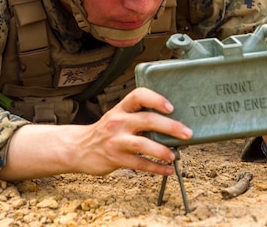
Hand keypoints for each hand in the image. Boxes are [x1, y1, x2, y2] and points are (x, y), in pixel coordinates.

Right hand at [0, 87, 191, 181]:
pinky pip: (139, 164)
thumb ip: (138, 116)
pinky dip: (156, 168)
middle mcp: (118, 121)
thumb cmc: (105, 131)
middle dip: (170, 126)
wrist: (78, 148)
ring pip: (143, 144)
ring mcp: (116, 140)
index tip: (171, 107)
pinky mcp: (115, 158)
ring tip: (175, 155)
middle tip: (187, 133)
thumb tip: (171, 123)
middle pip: (147, 120)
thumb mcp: (118, 117)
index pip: (138, 95)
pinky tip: (167, 170)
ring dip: (163, 150)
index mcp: (121, 108)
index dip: (156, 99)